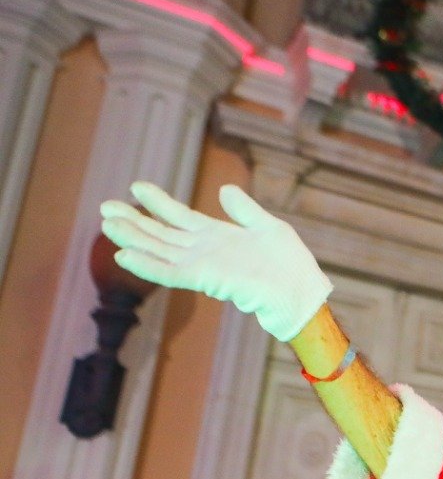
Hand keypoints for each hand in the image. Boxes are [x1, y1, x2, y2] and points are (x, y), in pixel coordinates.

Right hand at [100, 182, 331, 341]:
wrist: (301, 292)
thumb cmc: (290, 264)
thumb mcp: (268, 227)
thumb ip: (244, 210)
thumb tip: (224, 189)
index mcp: (218, 235)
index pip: (180, 216)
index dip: (159, 202)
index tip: (136, 186)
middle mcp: (205, 250)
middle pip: (162, 233)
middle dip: (134, 220)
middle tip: (105, 207)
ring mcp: (203, 265)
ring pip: (159, 250)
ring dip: (133, 239)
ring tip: (107, 224)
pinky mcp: (206, 280)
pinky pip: (170, 272)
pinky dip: (148, 265)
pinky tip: (125, 255)